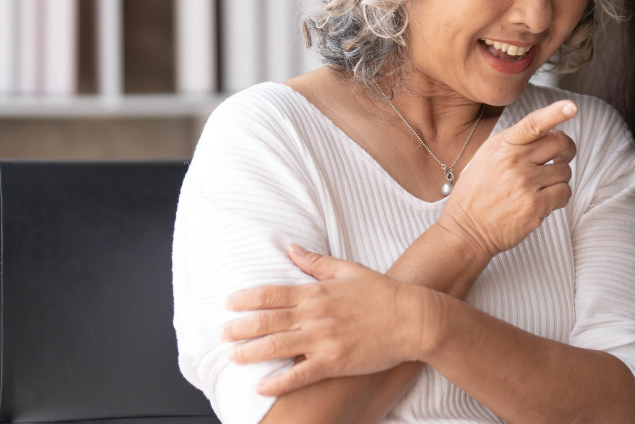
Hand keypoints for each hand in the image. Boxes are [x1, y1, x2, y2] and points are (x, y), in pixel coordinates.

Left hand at [222, 244, 445, 395]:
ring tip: (232, 357)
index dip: (246, 299)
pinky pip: (299, 375)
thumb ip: (315, 261)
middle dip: (240, 328)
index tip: (229, 303)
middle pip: (267, 321)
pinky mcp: (334, 362)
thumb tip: (289, 247)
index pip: (271, 294)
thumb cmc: (382, 293)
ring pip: (276, 347)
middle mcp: (315, 316)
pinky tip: (261, 387)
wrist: (412, 319)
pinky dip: (278, 382)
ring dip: (250, 353)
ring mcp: (323, 340)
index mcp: (316, 292)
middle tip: (222, 333)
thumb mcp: (347, 270)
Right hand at [436, 100, 578, 256]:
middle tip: (562, 157)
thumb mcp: (485, 158)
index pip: (533, 124)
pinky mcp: (535, 206)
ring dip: (559, 178)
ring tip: (542, 185)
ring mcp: (526, 184)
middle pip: (559, 144)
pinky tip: (544, 200)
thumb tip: (545, 134)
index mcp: (502, 146)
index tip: (571, 107)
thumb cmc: (476, 195)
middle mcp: (514, 162)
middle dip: (567, 150)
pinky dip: (559, 196)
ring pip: (565, 171)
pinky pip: (564, 193)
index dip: (555, 113)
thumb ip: (512, 144)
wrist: (466, 230)